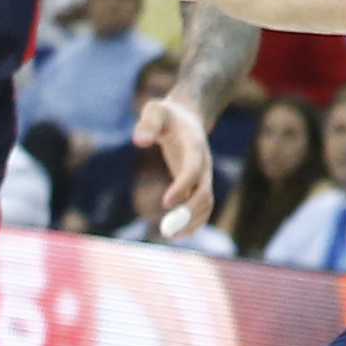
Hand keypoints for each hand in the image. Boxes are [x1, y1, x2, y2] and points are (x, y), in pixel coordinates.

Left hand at [142, 92, 218, 237]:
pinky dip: (193, 222)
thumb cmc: (167, 114)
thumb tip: (139, 141)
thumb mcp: (155, 109)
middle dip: (189, 213)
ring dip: (192, 222)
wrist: (189, 115)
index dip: (182, 186)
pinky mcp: (198, 184)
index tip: (166, 202)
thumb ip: (148, 122)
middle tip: (167, 231)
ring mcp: (203, 175)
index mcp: (194, 146)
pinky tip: (176, 232)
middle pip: (204, 193)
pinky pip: (202, 207)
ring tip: (169, 235)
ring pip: (206, 204)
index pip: (193, 169)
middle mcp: (203, 164)